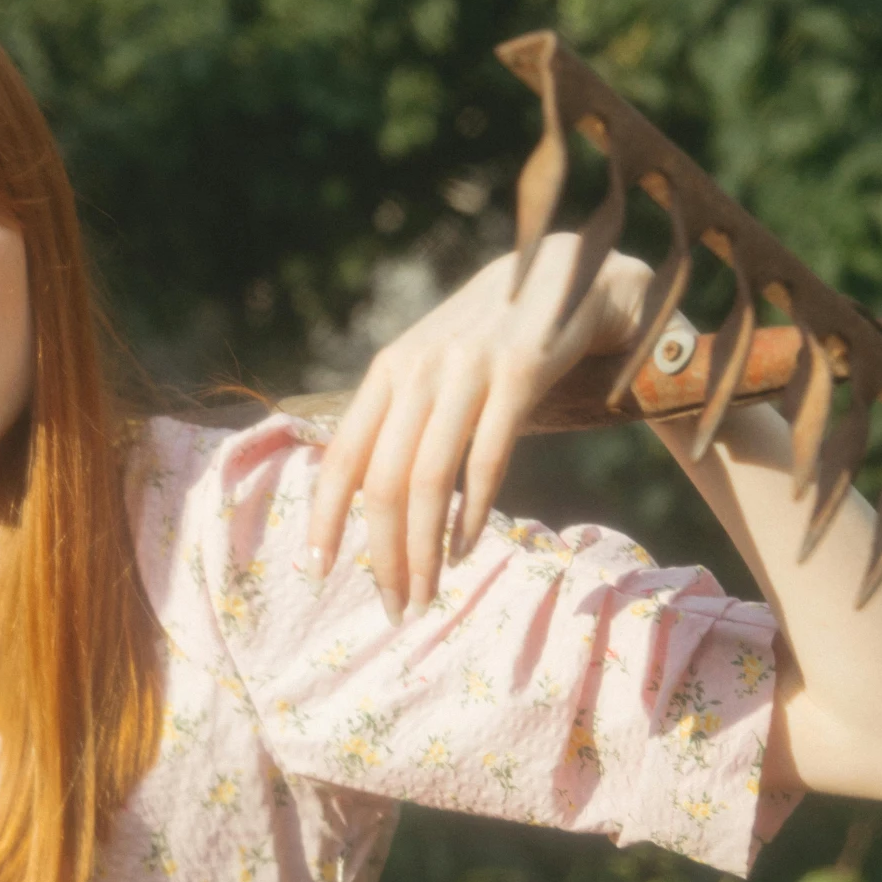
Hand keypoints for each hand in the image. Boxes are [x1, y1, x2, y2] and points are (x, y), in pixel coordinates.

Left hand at [304, 235, 650, 621]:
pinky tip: (463, 549)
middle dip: (384, 555)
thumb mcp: (433, 366)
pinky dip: (471, 514)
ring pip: (430, 480)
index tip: (316, 571)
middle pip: (385, 482)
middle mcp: (418, 369)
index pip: (342, 458)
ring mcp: (467, 369)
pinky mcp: (520, 372)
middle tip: (395, 608)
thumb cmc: (491, 335)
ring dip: (424, 550)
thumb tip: (368, 495)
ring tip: (426, 595)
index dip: (325, 518)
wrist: (565, 273)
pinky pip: (486, 459)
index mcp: (388, 371)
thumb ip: (402, 418)